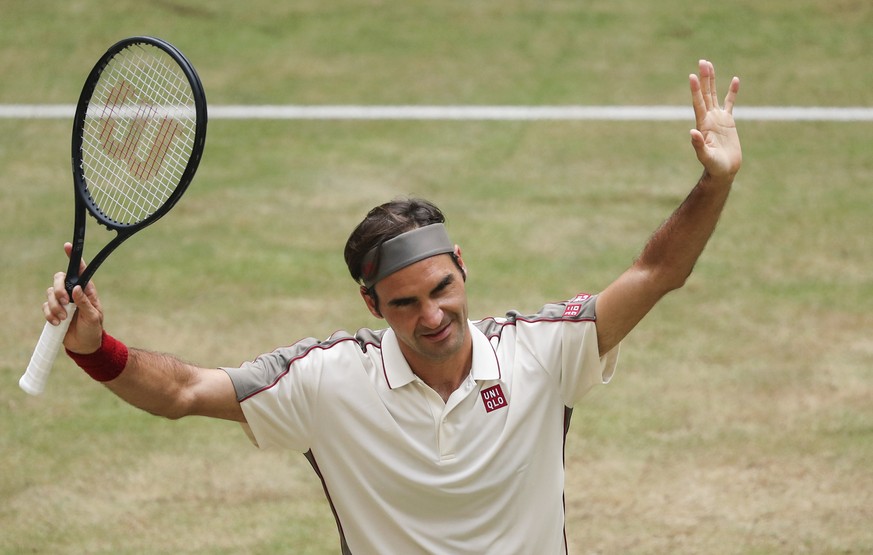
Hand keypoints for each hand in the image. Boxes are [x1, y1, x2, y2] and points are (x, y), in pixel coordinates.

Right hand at [43, 243, 103, 353]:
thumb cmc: (94, 329)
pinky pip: (45, 306)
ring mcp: (62, 301)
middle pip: (59, 278)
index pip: (80, 270)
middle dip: (58, 289)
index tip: (67, 246)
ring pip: (50, 292)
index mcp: (87, 290)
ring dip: (55, 306)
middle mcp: (73, 292)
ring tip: (64, 318)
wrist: (85, 346)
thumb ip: (85, 302)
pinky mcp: (54, 310)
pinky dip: (49, 314)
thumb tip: (76, 288)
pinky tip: (57, 322)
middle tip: (65, 302)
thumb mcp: (93, 316)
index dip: (74, 257)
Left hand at [690, 60, 741, 179]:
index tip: (692, 76)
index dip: (696, 90)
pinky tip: (735, 80)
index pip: (698, 103)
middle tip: (702, 61)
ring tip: (709, 64)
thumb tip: (692, 133)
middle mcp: (708, 118)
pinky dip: (732, 92)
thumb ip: (698, 145)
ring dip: (712, 80)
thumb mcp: (705, 156)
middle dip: (704, 78)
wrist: (723, 170)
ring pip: (714, 95)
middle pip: (705, 94)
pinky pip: (730, 103)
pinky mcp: (728, 121)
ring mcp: (718, 118)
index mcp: (703, 125)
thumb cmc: (713, 166)